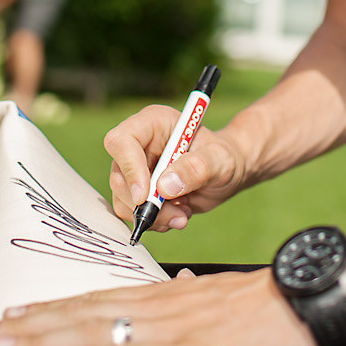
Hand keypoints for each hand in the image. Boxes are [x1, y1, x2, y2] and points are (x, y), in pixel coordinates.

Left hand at [0, 268, 326, 345]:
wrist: (308, 299)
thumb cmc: (266, 305)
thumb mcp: (214, 302)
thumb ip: (181, 311)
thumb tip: (159, 317)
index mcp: (164, 296)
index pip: (96, 299)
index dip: (53, 308)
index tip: (17, 312)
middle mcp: (157, 308)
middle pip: (83, 314)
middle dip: (30, 323)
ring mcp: (169, 331)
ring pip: (93, 334)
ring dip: (41, 340)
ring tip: (0, 343)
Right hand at [104, 104, 247, 231]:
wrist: (227, 174)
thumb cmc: (224, 158)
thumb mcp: (220, 160)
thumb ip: (197, 168)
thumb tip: (165, 187)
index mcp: (153, 124)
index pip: (121, 142)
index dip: (129, 169)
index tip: (146, 195)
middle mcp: (139, 146)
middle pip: (119, 176)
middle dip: (145, 203)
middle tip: (176, 214)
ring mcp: (135, 170)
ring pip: (123, 200)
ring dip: (153, 216)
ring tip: (183, 214)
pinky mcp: (139, 192)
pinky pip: (133, 213)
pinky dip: (155, 222)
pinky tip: (178, 215)